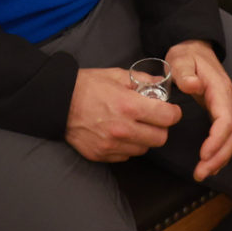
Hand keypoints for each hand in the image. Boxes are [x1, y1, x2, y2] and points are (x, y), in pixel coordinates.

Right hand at [64, 67, 178, 163]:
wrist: (58, 102)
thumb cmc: (87, 85)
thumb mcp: (116, 75)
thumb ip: (142, 80)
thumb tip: (161, 83)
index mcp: (129, 106)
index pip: (167, 118)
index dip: (173, 113)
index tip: (171, 110)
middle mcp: (123, 129)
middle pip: (160, 138)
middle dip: (161, 127)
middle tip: (154, 119)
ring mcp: (112, 145)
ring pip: (144, 149)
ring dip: (145, 138)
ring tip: (134, 125)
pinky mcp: (102, 155)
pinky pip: (127, 155)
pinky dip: (128, 146)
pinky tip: (120, 134)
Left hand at [165, 39, 231, 180]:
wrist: (195, 48)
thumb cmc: (187, 55)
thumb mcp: (181, 58)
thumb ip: (184, 72)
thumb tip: (193, 85)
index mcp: (220, 89)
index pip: (226, 120)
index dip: (217, 140)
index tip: (203, 155)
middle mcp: (230, 100)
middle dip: (219, 156)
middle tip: (201, 173)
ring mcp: (230, 107)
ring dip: (221, 158)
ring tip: (203, 173)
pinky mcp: (225, 112)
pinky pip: (228, 136)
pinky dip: (221, 153)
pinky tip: (210, 164)